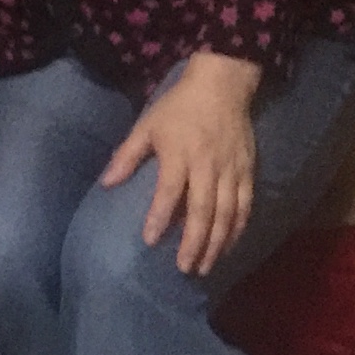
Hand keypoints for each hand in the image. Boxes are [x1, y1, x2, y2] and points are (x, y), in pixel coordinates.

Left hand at [100, 53, 263, 276]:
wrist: (223, 85)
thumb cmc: (179, 107)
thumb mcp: (147, 125)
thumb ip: (127, 155)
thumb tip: (106, 183)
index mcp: (181, 154)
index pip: (169, 191)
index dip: (159, 216)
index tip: (149, 240)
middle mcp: (208, 166)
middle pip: (203, 210)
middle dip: (194, 242)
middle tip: (184, 268)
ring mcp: (231, 170)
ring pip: (227, 213)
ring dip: (217, 243)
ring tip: (205, 266)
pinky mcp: (248, 171)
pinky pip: (245, 205)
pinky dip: (238, 228)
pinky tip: (229, 245)